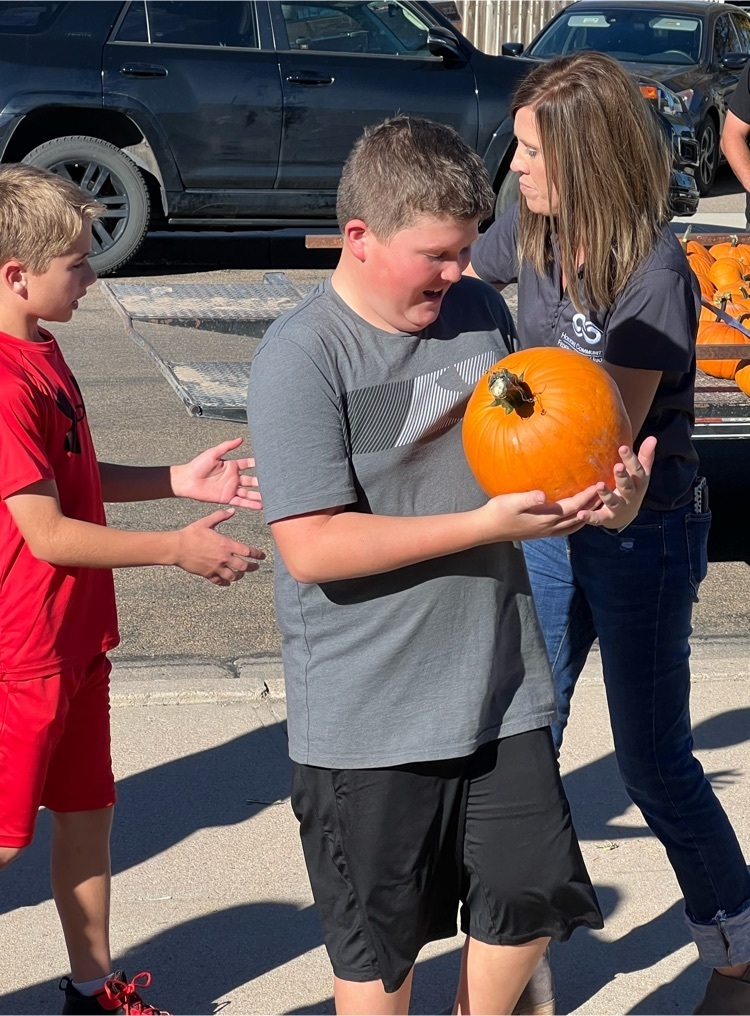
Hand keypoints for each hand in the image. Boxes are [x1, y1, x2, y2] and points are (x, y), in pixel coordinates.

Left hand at [171, 438, 261, 508]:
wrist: (187, 480)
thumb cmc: (197, 465)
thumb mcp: (213, 453)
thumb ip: (227, 446)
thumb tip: (240, 439)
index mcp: (231, 466)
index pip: (247, 464)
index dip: (257, 464)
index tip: (268, 463)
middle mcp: (233, 477)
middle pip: (251, 480)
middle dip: (262, 482)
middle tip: (273, 482)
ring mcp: (231, 488)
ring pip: (248, 492)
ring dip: (258, 495)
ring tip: (270, 498)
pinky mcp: (227, 498)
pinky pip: (241, 501)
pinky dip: (250, 504)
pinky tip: (260, 506)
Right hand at [175, 507, 265, 585]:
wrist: (177, 547)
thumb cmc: (191, 534)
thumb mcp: (206, 522)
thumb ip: (220, 516)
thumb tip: (232, 510)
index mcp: (226, 544)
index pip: (247, 551)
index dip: (257, 554)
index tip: (262, 556)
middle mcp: (223, 558)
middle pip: (244, 566)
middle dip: (252, 567)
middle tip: (255, 567)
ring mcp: (216, 567)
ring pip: (233, 576)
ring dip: (239, 575)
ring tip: (241, 574)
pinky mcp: (208, 574)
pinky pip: (220, 582)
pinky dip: (225, 583)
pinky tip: (227, 582)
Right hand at [478, 484, 600, 542]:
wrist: (489, 529)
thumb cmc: (498, 511)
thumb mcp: (511, 501)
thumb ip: (528, 498)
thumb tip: (543, 495)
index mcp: (546, 518)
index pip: (574, 506)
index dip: (588, 495)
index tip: (599, 483)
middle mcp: (551, 527)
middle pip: (580, 516)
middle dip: (595, 505)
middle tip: (608, 493)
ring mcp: (548, 532)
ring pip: (576, 524)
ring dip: (589, 514)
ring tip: (599, 503)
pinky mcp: (543, 533)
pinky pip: (568, 528)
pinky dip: (578, 520)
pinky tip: (579, 514)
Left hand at [576, 437, 656, 529]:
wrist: (626, 516)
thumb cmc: (632, 488)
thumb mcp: (640, 474)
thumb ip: (645, 457)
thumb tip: (652, 438)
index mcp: (638, 483)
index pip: (636, 470)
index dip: (630, 459)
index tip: (623, 448)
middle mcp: (630, 496)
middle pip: (627, 486)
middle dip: (622, 477)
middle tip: (617, 466)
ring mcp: (618, 508)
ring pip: (613, 502)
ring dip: (606, 494)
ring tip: (599, 485)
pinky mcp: (606, 518)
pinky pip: (598, 518)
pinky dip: (590, 517)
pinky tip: (581, 513)